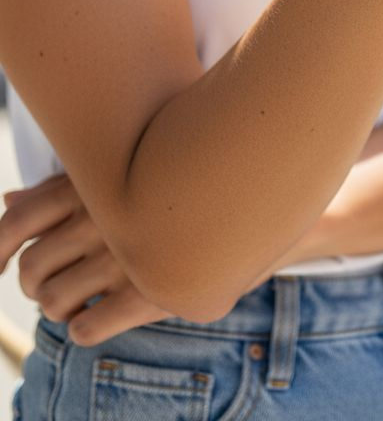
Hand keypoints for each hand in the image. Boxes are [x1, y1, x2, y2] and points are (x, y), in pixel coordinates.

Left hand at [0, 173, 173, 345]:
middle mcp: (102, 219)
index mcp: (89, 184)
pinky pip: (86, 329)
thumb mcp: (115, 170)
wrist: (243, 195)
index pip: (16, 223)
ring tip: (78, 301)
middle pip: (31, 269)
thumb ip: (60, 186)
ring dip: (57, 309)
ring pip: (54, 302)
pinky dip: (82, 329)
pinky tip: (98, 316)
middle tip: (54, 284)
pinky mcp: (147, 292)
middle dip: (34, 284)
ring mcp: (124, 256)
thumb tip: (9, 198)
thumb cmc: (171, 180)